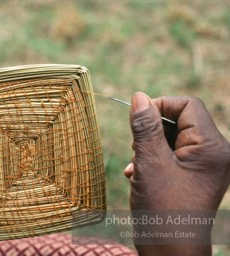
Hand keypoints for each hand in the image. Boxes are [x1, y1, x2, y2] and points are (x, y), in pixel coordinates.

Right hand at [126, 92, 229, 254]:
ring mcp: (205, 166)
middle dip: (152, 130)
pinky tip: (138, 173)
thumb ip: (145, 127)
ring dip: (149, 146)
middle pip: (181, 121)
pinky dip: (153, 158)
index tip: (137, 118)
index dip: (160, 106)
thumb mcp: (150, 163)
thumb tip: (139, 96)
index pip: (188, 106)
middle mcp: (214, 154)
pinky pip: (173, 154)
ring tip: (135, 165)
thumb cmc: (163, 210)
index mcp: (212, 148)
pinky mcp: (194, 175)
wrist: (169, 251)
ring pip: (173, 137)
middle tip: (136, 148)